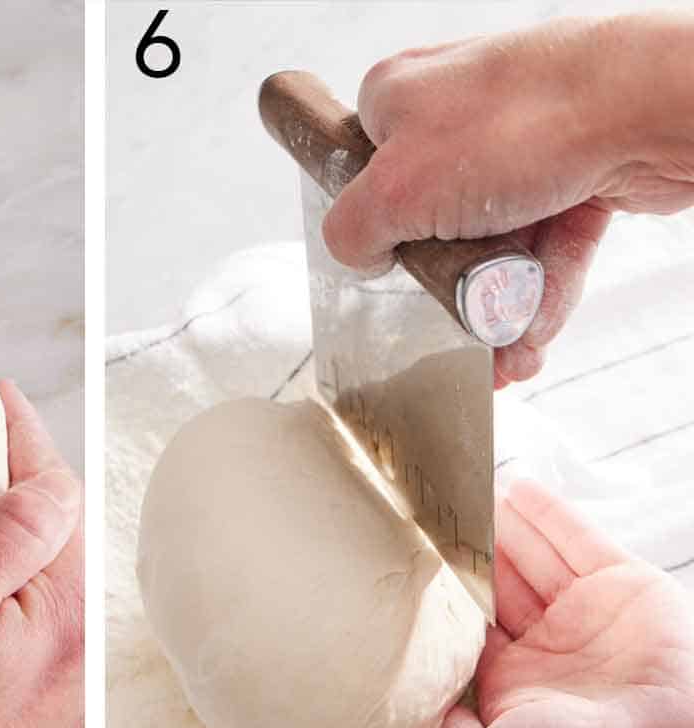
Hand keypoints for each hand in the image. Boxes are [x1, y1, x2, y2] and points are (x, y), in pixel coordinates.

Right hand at [0, 381, 82, 727]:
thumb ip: (5, 538)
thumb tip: (57, 481)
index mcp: (66, 618)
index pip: (56, 493)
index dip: (22, 434)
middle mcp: (85, 656)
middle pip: (68, 532)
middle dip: (29, 474)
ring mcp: (71, 692)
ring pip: (59, 574)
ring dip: (24, 526)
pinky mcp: (48, 715)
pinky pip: (48, 618)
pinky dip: (21, 578)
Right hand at [321, 12, 693, 385]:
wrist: (647, 107)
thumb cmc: (524, 121)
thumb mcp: (394, 189)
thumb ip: (352, 230)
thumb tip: (356, 255)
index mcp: (399, 99)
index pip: (363, 168)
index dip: (375, 223)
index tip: (388, 267)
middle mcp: (459, 116)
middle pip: (432, 222)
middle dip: (446, 287)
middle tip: (451, 329)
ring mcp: (519, 144)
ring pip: (494, 245)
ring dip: (498, 309)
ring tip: (504, 356)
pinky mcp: (574, 172)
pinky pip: (546, 249)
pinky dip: (541, 294)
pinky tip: (533, 337)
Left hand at [428, 480, 693, 727]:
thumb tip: (411, 712)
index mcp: (515, 687)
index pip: (467, 624)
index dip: (440, 592)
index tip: (406, 559)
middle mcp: (552, 650)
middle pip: (498, 582)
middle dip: (466, 549)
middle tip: (429, 512)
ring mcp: (590, 617)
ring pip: (534, 555)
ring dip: (499, 523)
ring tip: (459, 489)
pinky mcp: (627, 587)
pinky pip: (578, 539)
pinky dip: (548, 512)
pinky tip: (514, 487)